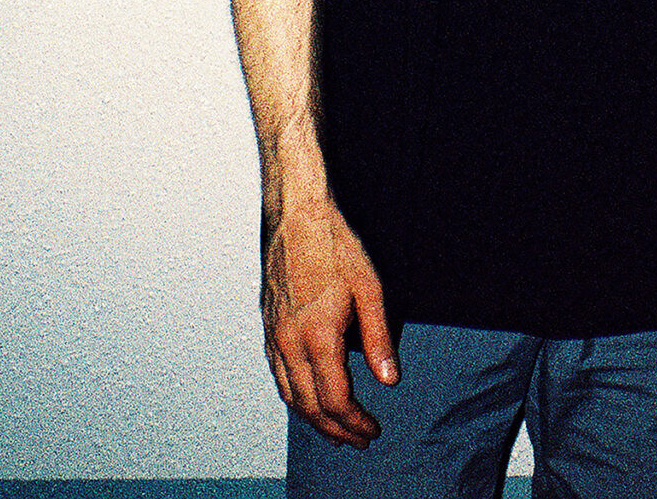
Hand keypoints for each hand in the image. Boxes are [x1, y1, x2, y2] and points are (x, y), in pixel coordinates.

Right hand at [261, 196, 398, 447]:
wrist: (295, 214)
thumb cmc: (333, 245)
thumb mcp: (370, 288)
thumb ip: (379, 338)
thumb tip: (389, 378)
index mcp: (317, 336)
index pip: (336, 398)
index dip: (355, 421)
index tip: (372, 429)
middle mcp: (289, 342)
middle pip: (310, 405)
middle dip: (335, 429)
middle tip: (357, 440)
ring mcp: (274, 335)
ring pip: (289, 394)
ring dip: (312, 419)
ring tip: (333, 431)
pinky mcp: (267, 326)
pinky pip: (277, 374)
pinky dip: (293, 396)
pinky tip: (305, 398)